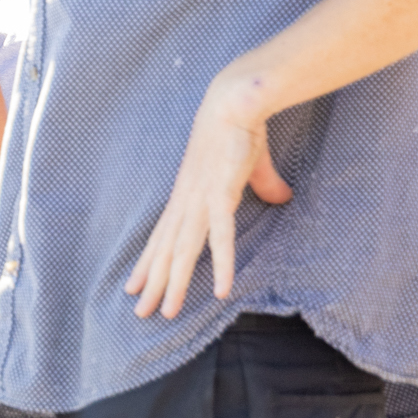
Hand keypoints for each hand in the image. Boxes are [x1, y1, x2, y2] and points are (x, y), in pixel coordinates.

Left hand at [127, 81, 291, 319]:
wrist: (235, 103)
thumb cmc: (239, 133)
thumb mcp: (250, 168)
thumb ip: (265, 187)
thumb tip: (282, 198)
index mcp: (186, 198)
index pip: (161, 238)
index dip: (147, 264)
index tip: (135, 287)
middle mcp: (186, 204)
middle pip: (165, 252)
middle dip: (153, 284)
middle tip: (140, 313)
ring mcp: (200, 201)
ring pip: (183, 252)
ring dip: (174, 283)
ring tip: (166, 311)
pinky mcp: (219, 196)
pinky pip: (220, 238)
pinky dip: (219, 264)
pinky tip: (219, 290)